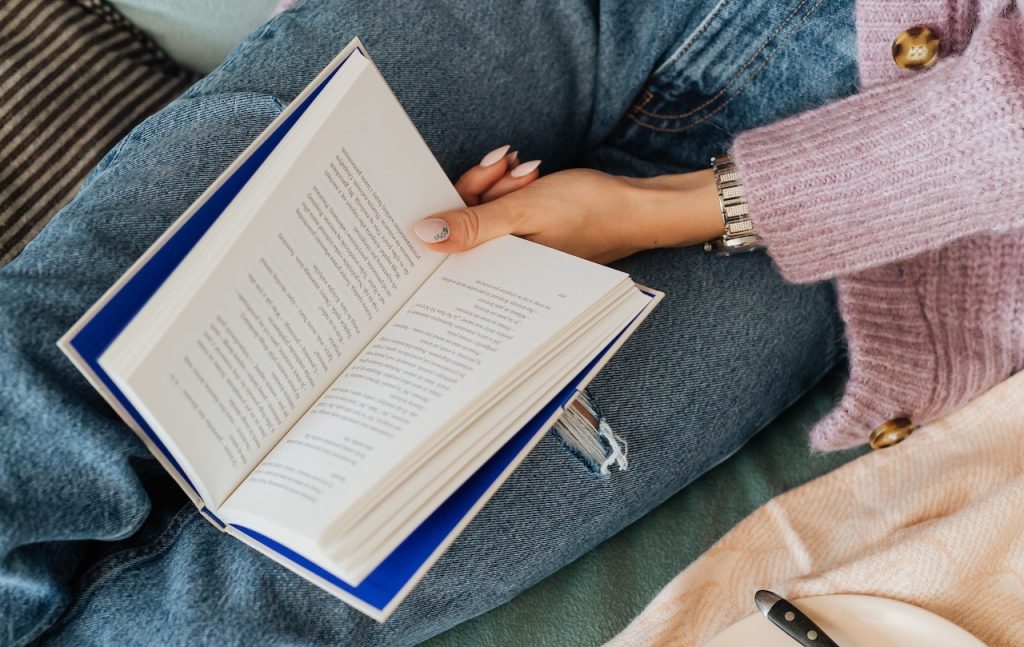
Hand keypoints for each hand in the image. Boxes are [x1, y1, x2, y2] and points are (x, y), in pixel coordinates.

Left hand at [415, 146, 724, 263]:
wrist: (638, 205)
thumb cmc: (590, 211)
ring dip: (499, 184)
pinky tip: (530, 173)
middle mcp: (505, 268)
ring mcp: (517, 251)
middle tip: (507, 168)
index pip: (451, 248)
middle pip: (464, 226)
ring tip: (528, 171)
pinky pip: (503, 210)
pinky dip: (510, 188)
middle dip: (482, 189)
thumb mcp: (524, 212)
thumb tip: (424, 236)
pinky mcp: (528, 235)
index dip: (451, 209)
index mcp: (502, 273)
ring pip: (484, 212)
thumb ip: (473, 225)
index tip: (466, 181)